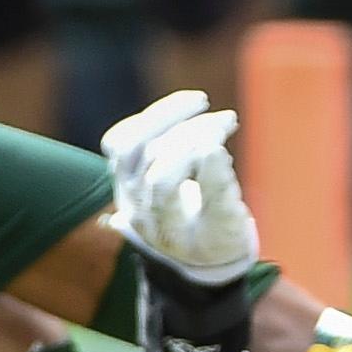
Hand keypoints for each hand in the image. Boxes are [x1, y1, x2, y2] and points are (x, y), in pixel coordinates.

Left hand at [103, 89, 259, 285]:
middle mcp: (136, 207)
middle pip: (153, 157)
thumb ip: (220, 192)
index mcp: (163, 228)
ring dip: (165, 115)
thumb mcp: (229, 225)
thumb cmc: (218, 237)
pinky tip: (186, 106)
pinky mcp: (124, 171)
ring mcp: (125, 188)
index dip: (192, 158)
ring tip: (201, 101)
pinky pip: (122, 137)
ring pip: (130, 142)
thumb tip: (211, 147)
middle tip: (229, 120)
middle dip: (193, 131)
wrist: (195, 251)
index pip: (164, 185)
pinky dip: (151, 118)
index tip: (222, 144)